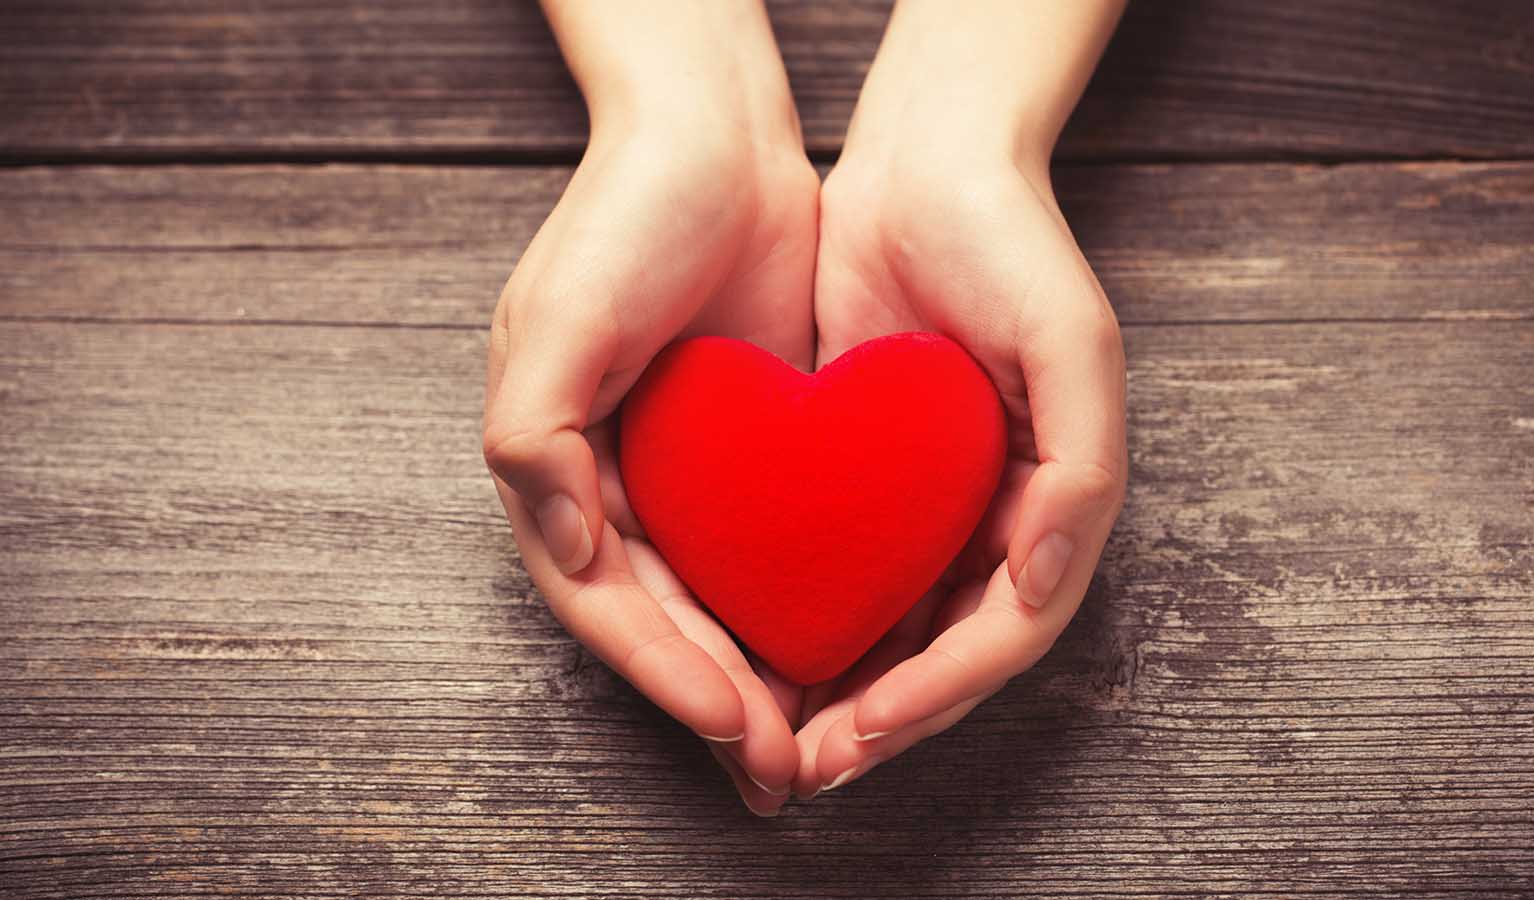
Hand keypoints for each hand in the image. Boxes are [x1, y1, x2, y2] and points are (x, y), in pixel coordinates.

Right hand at [484, 1, 816, 815]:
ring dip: (758, 680)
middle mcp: (613, 485)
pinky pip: (770, 554)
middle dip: (716, 700)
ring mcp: (684, 477)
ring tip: (813, 746)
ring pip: (718, 605)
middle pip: (662, 623)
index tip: (730, 721)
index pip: (606, 601)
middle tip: (779, 771)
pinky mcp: (750, 458)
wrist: (717, 139)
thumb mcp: (562, 318)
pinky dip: (794, 611)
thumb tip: (565, 549)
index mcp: (554, 467)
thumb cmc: (626, 216)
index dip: (662, 670)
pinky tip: (842, 653)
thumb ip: (534, 437)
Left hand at [788, 0, 1128, 796]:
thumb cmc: (1011, 245)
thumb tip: (1038, 585)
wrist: (927, 165)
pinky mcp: (873, 475)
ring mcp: (937, 501)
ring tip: (781, 739)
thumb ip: (1078, 470)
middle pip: (945, 652)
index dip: (937, 695)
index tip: (861, 735)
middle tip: (807, 768)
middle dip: (883, 719)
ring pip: (894, 627)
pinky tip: (761, 646)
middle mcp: (1000, 516)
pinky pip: (847, 569)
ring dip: (845, 690)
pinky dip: (815, 619)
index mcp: (1056, 501)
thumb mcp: (1070, 343)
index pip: (1002, 634)